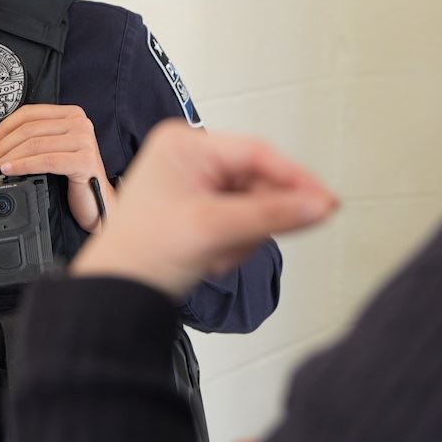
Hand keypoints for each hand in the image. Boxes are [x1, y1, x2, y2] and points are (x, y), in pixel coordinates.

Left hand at [0, 104, 111, 231]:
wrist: (97, 200)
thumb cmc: (73, 175)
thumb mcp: (55, 148)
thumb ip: (37, 138)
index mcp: (72, 114)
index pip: (30, 113)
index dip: (5, 127)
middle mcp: (80, 123)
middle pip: (30, 129)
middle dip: (2, 146)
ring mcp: (84, 140)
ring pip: (35, 145)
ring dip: (9, 157)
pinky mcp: (84, 160)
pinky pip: (45, 161)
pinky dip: (23, 165)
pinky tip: (11, 171)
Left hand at [73, 121, 337, 298]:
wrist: (115, 296)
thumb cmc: (141, 253)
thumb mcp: (213, 228)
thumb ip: (272, 214)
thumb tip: (319, 205)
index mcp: (185, 145)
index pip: (256, 152)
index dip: (295, 177)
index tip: (325, 200)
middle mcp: (191, 159)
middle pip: (258, 181)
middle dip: (257, 218)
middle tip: (255, 241)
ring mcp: (198, 186)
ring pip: (255, 205)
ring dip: (245, 236)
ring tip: (217, 255)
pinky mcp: (203, 212)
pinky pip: (244, 222)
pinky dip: (236, 244)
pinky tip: (213, 259)